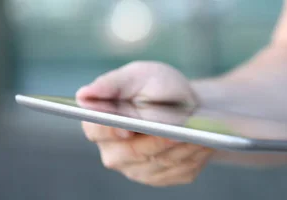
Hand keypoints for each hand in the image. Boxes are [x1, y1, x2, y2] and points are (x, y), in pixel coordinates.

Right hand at [76, 61, 213, 186]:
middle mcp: (115, 152)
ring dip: (180, 149)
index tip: (127, 129)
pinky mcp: (163, 177)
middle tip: (177, 133)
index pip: (97, 130)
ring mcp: (138, 169)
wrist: (186, 103)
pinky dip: (193, 156)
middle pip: (132, 153)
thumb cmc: (158, 86)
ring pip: (160, 163)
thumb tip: (84, 95)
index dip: (111, 130)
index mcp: (100, 125)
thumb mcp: (138, 76)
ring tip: (197, 135)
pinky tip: (203, 143)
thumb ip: (111, 84)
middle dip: (156, 142)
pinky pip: (179, 171)